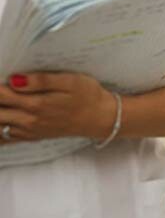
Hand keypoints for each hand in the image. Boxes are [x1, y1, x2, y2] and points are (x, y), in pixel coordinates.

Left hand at [0, 72, 115, 143]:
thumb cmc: (88, 95)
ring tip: (3, 104)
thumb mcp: (70, 81)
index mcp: (36, 104)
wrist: (102, 117)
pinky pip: (7, 138)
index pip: (0, 94)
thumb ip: (42, 80)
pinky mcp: (34, 135)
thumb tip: (14, 79)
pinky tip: (1, 123)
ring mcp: (31, 130)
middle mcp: (29, 120)